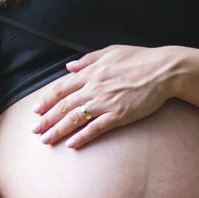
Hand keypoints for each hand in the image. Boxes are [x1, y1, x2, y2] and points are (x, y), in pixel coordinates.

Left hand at [30, 44, 180, 148]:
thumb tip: (68, 66)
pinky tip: (72, 145)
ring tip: (46, 141)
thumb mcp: (110, 52)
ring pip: (75, 118)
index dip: (46, 101)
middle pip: (63, 106)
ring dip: (58, 131)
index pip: (60, 88)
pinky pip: (96, 128)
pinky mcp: (119, 114)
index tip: (35, 111)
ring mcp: (105, 102)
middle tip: (34, 131)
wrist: (164, 70)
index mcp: (90, 72)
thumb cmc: (139, 58)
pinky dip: (82, 137)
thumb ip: (87, 60)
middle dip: (46, 120)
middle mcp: (93, 87)